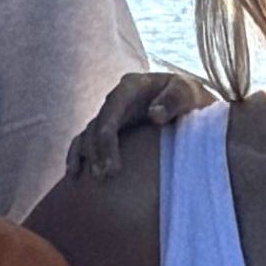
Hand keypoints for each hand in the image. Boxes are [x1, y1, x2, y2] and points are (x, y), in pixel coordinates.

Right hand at [60, 65, 216, 194]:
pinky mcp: (109, 128)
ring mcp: (111, 114)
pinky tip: (73, 174)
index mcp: (133, 86)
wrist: (191, 104)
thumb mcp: (189, 93)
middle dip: (97, 151)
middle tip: (105, 177)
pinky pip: (86, 140)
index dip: (107, 137)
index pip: (112, 108)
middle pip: (98, 124)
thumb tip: (154, 115)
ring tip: (96, 180)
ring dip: (88, 156)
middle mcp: (117, 98)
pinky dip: (78, 155)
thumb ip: (175, 99)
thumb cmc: (191, 98)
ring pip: (89, 134)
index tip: (112, 165)